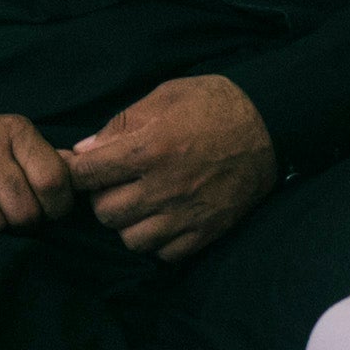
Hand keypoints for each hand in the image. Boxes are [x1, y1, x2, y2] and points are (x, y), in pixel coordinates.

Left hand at [64, 76, 278, 262]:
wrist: (271, 126)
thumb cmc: (215, 104)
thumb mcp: (165, 95)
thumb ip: (122, 124)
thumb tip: (85, 150)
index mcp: (150, 148)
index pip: (88, 174)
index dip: (79, 171)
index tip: (83, 168)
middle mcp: (165, 187)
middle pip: (105, 213)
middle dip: (102, 198)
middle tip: (114, 184)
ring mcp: (187, 214)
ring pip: (131, 240)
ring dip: (128, 223)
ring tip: (139, 204)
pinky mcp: (207, 231)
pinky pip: (164, 254)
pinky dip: (157, 241)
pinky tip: (163, 219)